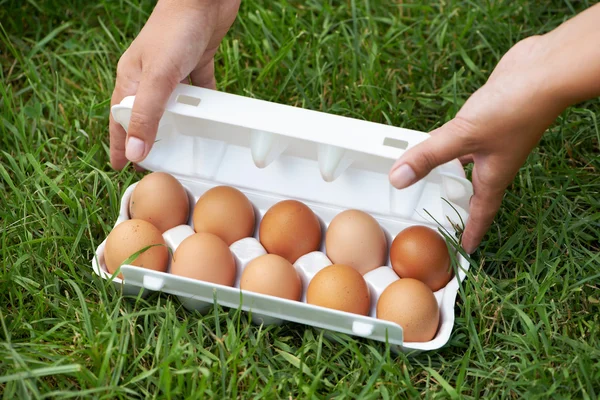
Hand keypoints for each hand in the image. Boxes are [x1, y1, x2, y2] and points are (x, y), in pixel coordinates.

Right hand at [109, 0, 239, 169]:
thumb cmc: (175, 29)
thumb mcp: (158, 77)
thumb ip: (147, 114)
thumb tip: (136, 152)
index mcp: (132, 78)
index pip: (121, 118)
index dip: (121, 143)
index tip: (121, 165)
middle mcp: (150, 76)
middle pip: (146, 114)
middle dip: (147, 138)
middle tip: (152, 162)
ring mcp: (174, 69)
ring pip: (173, 104)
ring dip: (178, 124)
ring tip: (181, 146)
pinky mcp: (197, 61)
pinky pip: (199, 89)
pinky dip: (205, 104)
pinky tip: (212, 117)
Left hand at [388, 36, 567, 252]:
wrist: (544, 72)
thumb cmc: (513, 109)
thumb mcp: (462, 136)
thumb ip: (427, 157)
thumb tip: (397, 180)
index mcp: (493, 176)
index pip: (480, 213)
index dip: (472, 232)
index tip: (466, 249)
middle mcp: (494, 161)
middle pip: (472, 190)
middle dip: (458, 204)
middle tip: (441, 214)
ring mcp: (493, 139)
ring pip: (467, 164)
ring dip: (450, 172)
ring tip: (430, 178)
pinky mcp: (489, 119)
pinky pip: (464, 139)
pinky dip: (450, 145)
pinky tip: (438, 138)